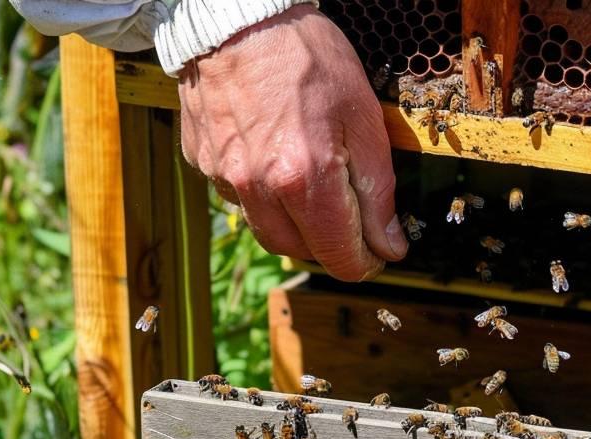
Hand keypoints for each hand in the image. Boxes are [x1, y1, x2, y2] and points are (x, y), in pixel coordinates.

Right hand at [177, 6, 406, 280]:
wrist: (239, 16)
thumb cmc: (306, 55)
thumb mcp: (363, 117)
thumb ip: (376, 190)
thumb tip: (388, 243)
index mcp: (303, 180)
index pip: (338, 256)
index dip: (366, 262)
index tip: (382, 250)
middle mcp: (258, 189)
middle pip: (301, 252)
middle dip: (331, 244)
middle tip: (352, 220)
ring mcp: (224, 178)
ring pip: (267, 231)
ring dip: (295, 224)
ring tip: (312, 185)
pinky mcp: (202, 162)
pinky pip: (237, 197)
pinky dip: (262, 194)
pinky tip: (274, 158)